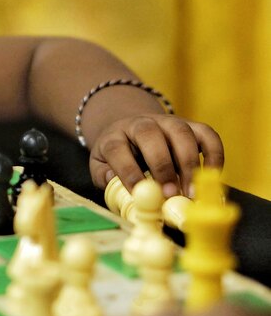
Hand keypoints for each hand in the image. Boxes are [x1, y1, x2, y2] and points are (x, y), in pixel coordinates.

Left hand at [88, 114, 223, 197]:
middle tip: (170, 194)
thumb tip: (120, 187)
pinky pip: (207, 134)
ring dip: (189, 163)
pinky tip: (212, 177)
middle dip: (162, 166)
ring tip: (191, 192)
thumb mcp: (102, 166)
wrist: (132, 130)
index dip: (127, 171)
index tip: (138, 193)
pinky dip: (214, 155)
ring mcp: (167, 122)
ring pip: (181, 132)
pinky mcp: (191, 126)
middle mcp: (141, 123)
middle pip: (150, 135)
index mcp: (115, 136)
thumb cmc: (119, 155)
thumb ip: (106, 177)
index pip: (117, 148)